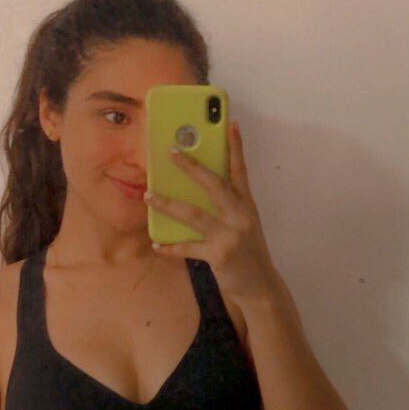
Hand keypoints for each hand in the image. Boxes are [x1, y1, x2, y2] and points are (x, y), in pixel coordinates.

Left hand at [144, 119, 278, 304]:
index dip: (236, 147)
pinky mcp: (220, 256)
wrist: (260, 286)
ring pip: (194, 214)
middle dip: (192, 167)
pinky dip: (171, 247)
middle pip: (215, 185)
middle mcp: (240, 216)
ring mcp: (230, 236)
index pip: (241, 170)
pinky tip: (157, 244)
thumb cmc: (247, 251)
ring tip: (148, 194)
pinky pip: (188, 248)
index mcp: (247, 205)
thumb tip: (196, 188)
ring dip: (168, 204)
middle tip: (171, 150)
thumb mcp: (243, 224)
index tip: (230, 123)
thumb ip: (227, 206)